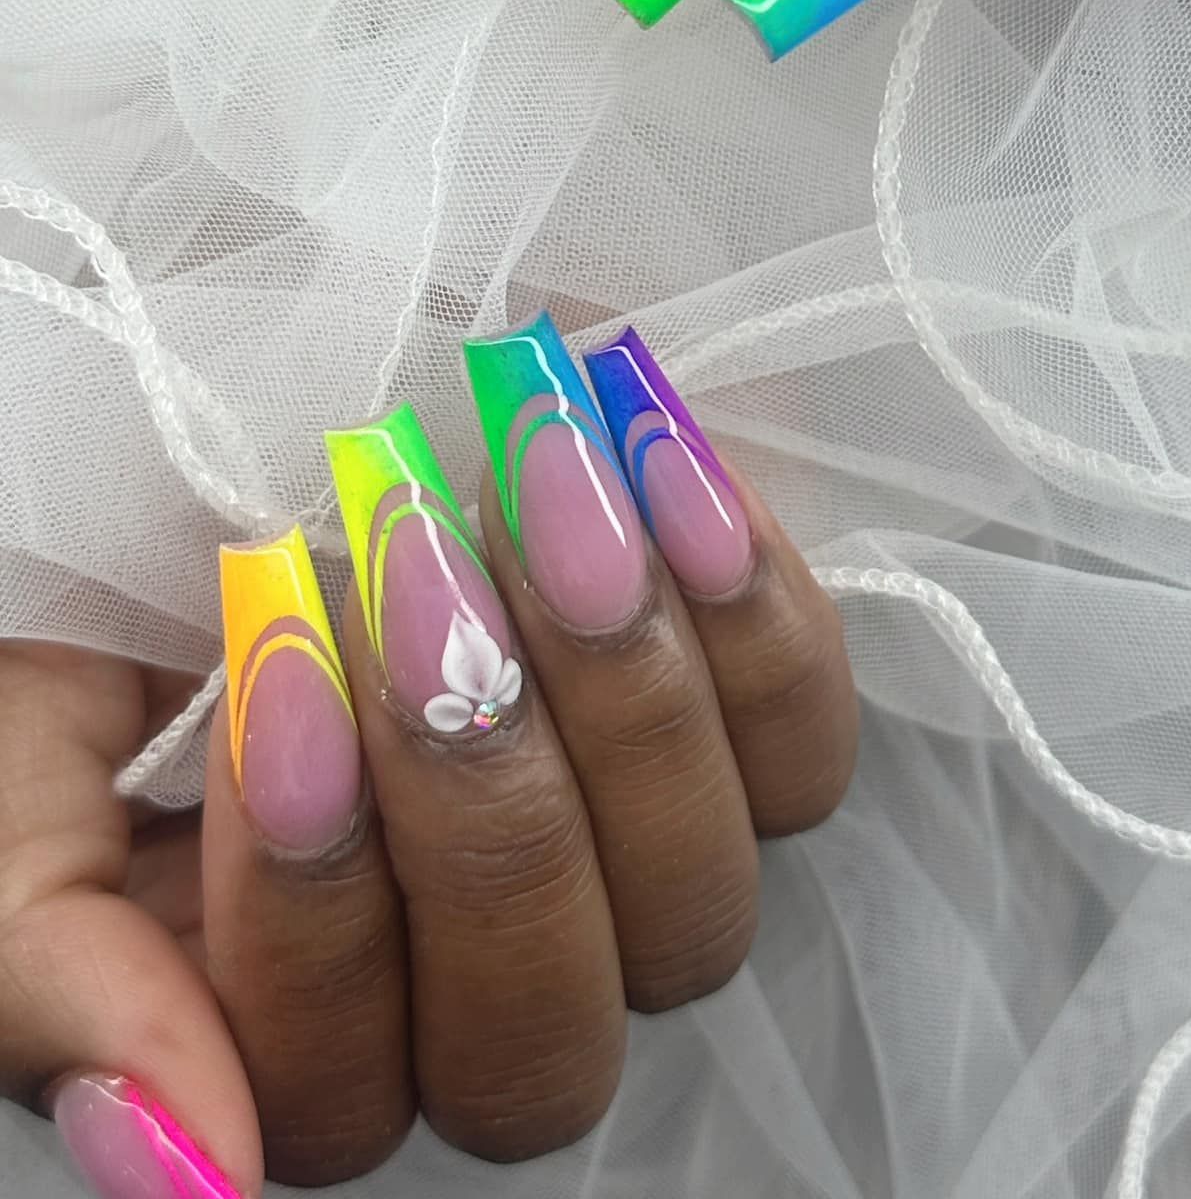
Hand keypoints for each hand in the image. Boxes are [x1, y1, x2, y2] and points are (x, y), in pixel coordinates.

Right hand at [0, 317, 856, 1192]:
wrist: (277, 378)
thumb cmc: (132, 566)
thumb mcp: (36, 739)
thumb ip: (58, 955)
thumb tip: (185, 1165)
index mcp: (292, 1016)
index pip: (335, 1092)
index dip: (310, 913)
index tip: (277, 668)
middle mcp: (482, 977)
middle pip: (536, 1044)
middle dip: (475, 806)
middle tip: (413, 574)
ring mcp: (634, 862)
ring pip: (691, 911)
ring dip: (620, 697)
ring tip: (548, 487)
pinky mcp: (753, 740)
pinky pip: (805, 755)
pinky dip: (746, 618)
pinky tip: (659, 475)